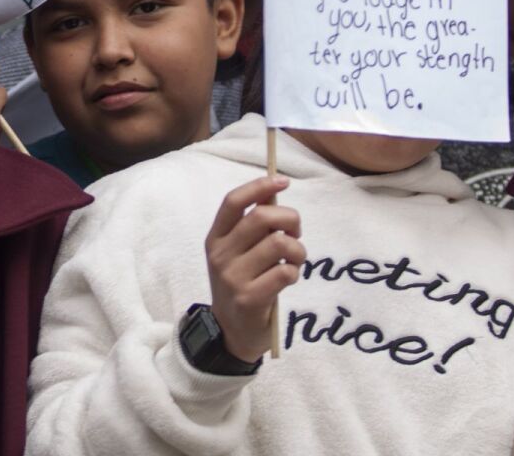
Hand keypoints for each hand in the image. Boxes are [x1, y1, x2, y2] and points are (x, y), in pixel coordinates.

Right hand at [204, 175, 303, 362]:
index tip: (283, 181)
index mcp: (216, 238)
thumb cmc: (241, 284)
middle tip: (296, 234)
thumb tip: (275, 192)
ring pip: (280, 244)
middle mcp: (221, 255)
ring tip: (294, 261)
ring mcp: (233, 278)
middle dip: (291, 220)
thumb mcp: (237, 254)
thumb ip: (253, 227)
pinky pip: (285, 272)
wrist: (231, 333)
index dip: (260, 187)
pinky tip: (289, 278)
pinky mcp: (249, 298)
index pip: (233, 201)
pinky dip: (295, 272)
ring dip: (298, 250)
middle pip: (262, 217)